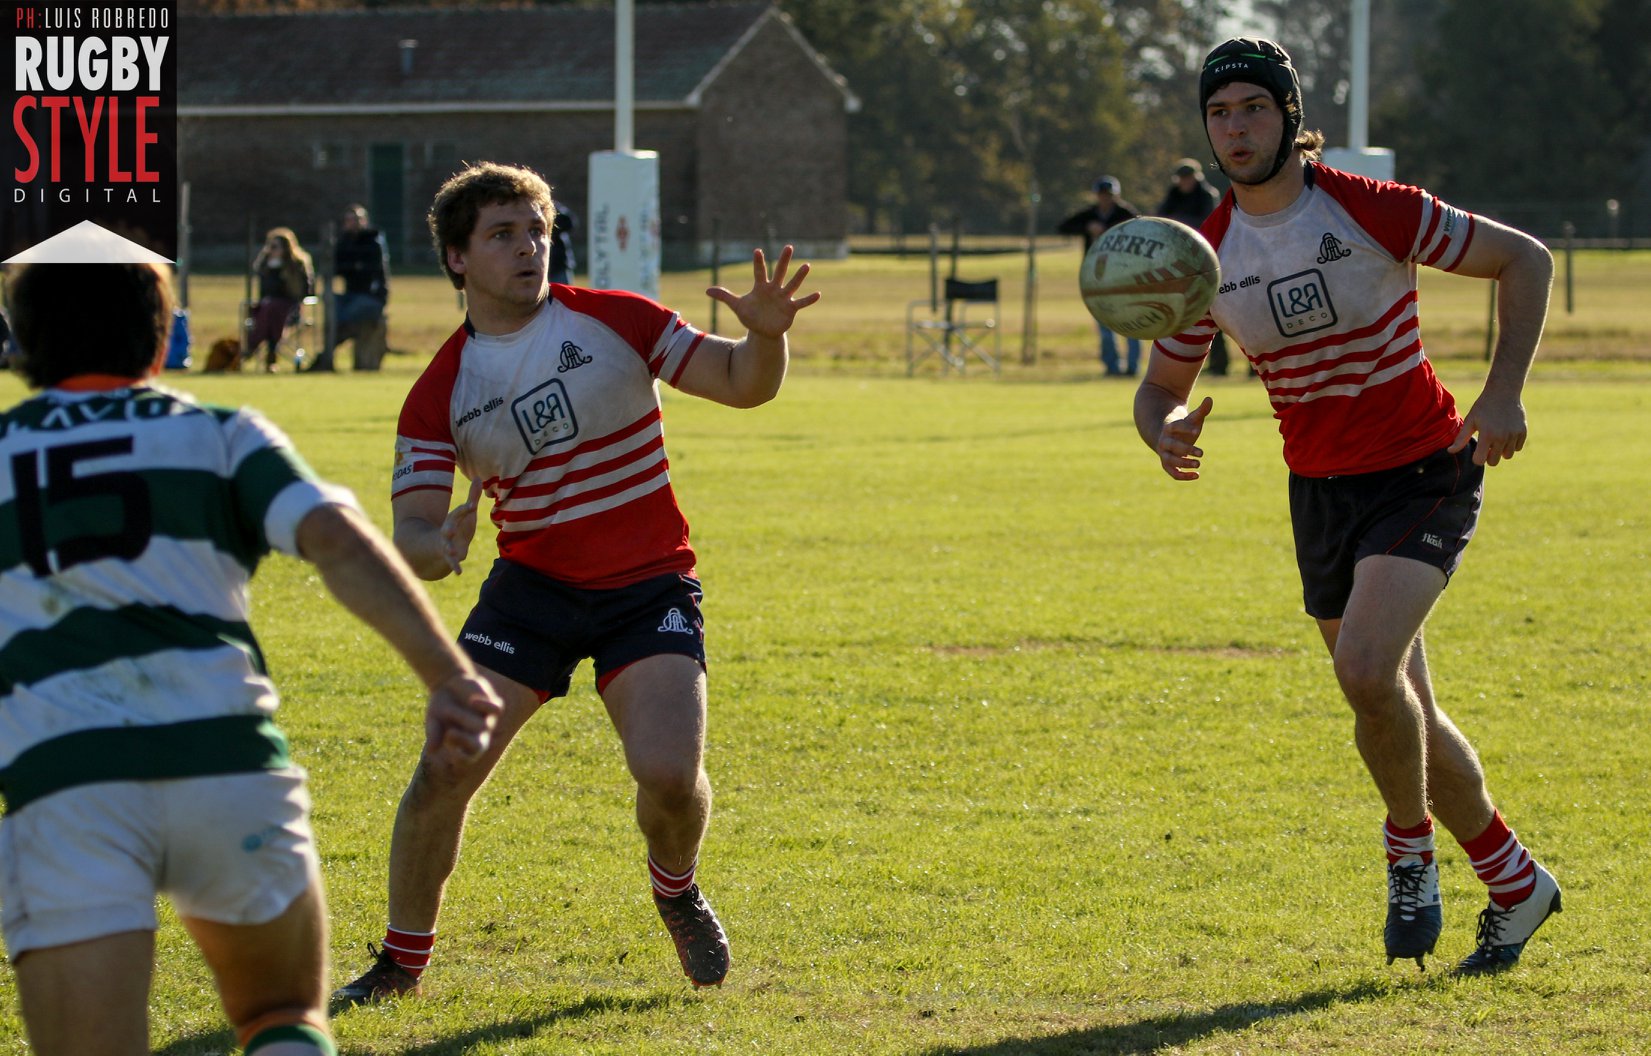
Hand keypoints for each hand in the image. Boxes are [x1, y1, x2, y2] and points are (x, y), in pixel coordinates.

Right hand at [423, 672, 502, 768]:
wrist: (448, 683)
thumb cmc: (440, 707)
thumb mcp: (434, 720)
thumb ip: (433, 734)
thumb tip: (432, 750)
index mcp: (465, 742)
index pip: (469, 757)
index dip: (462, 759)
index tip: (450, 753)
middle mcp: (479, 733)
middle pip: (480, 746)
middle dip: (465, 741)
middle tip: (449, 734)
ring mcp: (488, 718)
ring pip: (484, 726)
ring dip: (463, 718)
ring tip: (448, 710)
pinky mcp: (493, 703)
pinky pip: (496, 710)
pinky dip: (486, 706)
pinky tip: (472, 702)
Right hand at [441, 478, 483, 574]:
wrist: (440, 545)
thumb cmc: (459, 526)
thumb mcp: (466, 512)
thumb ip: (472, 497)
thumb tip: (478, 477)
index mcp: (454, 519)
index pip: (460, 512)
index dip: (466, 508)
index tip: (473, 504)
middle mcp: (448, 531)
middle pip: (449, 527)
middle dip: (451, 526)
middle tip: (453, 527)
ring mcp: (447, 544)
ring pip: (447, 546)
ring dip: (449, 549)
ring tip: (453, 552)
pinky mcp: (449, 557)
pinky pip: (451, 563)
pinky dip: (455, 567)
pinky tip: (458, 572)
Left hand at [706, 246, 820, 339]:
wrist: (763, 330)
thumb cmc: (751, 315)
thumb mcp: (737, 306)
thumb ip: (724, 296)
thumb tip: (707, 290)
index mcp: (761, 287)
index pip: (759, 271)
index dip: (757, 262)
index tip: (757, 251)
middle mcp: (774, 289)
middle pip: (779, 272)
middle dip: (783, 260)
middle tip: (788, 247)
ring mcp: (783, 298)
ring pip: (792, 285)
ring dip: (799, 276)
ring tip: (806, 266)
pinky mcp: (790, 309)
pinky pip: (801, 303)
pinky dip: (809, 299)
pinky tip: (818, 293)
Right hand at [1157, 396, 1212, 479]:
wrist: (1166, 438)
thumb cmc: (1183, 428)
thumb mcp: (1192, 419)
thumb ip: (1201, 411)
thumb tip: (1209, 399)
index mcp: (1169, 428)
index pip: (1174, 427)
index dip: (1184, 429)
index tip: (1196, 431)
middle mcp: (1164, 442)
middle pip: (1172, 446)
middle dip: (1186, 450)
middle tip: (1201, 453)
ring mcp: (1164, 454)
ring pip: (1170, 461)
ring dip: (1183, 464)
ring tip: (1198, 464)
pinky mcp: (1167, 465)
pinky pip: (1173, 473)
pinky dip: (1183, 476)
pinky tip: (1197, 475)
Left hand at [1449, 391, 1526, 465]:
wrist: (1503, 392)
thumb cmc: (1483, 407)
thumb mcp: (1470, 421)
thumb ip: (1461, 438)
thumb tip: (1450, 451)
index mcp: (1487, 435)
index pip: (1480, 460)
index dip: (1476, 457)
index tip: (1477, 450)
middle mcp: (1502, 437)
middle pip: (1494, 462)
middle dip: (1489, 456)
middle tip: (1487, 444)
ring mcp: (1514, 435)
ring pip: (1507, 456)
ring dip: (1501, 451)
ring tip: (1496, 439)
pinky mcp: (1523, 432)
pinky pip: (1518, 448)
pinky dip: (1512, 444)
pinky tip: (1506, 434)